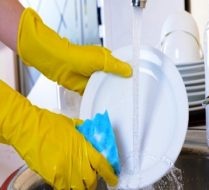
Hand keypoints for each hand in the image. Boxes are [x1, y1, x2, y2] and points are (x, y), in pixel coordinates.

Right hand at [0, 80, 117, 188]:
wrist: (28, 128)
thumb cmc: (49, 123)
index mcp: (83, 146)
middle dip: (94, 182)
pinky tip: (67, 183)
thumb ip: (83, 132)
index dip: (109, 174)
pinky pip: (63, 188)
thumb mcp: (72, 125)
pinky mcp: (52, 176)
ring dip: (81, 186)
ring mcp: (64, 170)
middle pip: (91, 179)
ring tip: (81, 184)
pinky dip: (67, 187)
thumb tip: (90, 135)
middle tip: (93, 180)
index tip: (113, 179)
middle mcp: (76, 161)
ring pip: (78, 187)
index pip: (101, 164)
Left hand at [17, 8, 131, 94]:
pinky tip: (107, 102)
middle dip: (120, 84)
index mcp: (106, 58)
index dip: (127, 72)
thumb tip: (129, 71)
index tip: (135, 80)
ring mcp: (94, 78)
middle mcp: (101, 68)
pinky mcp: (86, 87)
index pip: (120, 66)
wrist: (59, 64)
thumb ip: (116, 66)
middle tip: (130, 93)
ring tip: (121, 100)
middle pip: (114, 78)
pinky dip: (99, 97)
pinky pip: (95, 94)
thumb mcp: (102, 60)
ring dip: (109, 91)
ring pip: (105, 86)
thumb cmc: (78, 57)